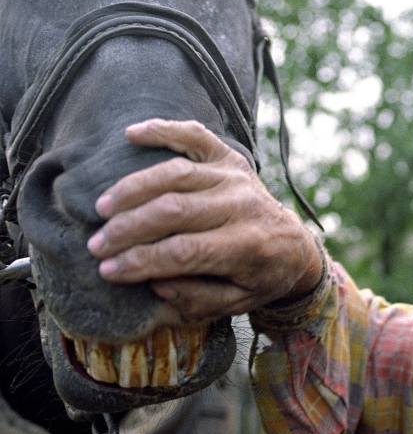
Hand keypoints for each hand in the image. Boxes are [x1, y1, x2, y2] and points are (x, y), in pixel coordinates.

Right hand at [86, 119, 322, 320]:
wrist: (294, 246)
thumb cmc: (260, 277)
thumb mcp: (237, 302)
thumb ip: (198, 299)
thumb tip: (156, 282)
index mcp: (246, 246)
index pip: (182, 251)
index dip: (140, 261)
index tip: (107, 270)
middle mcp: (242, 206)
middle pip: (173, 211)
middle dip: (128, 229)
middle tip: (97, 244)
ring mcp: (236, 177)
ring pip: (176, 174)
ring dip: (133, 189)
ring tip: (103, 207)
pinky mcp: (231, 159)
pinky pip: (197, 136)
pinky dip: (164, 130)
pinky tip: (132, 134)